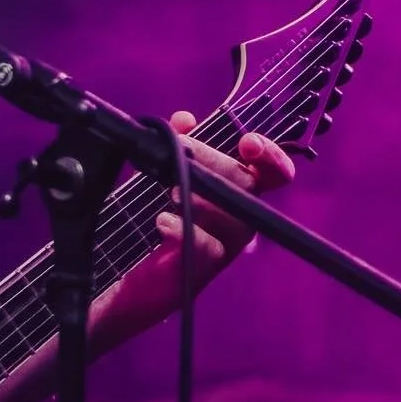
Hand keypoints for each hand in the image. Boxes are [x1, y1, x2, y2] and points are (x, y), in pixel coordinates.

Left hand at [96, 110, 295, 338]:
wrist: (128, 282)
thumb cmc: (157, 227)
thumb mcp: (167, 179)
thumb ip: (180, 147)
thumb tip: (186, 119)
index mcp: (236, 197)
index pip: (272, 174)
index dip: (269, 156)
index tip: (248, 143)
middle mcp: (238, 223)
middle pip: (245, 186)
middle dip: (213, 162)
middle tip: (182, 151)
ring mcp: (222, 250)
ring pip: (232, 219)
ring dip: (202, 198)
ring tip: (171, 190)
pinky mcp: (199, 273)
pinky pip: (207, 250)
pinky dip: (185, 232)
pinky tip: (164, 222)